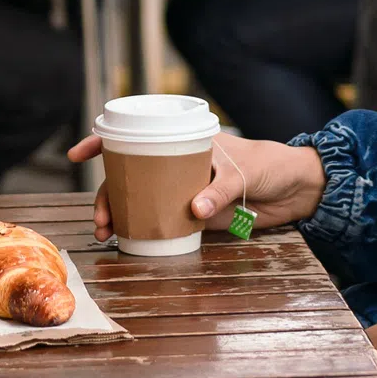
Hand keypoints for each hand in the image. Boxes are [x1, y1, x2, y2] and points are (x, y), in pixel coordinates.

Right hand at [66, 131, 325, 240]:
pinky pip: (163, 221)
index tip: (79, 154)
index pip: (137, 136)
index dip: (103, 142)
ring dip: (120, 215)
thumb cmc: (270, 165)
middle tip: (100, 220)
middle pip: (130, 176)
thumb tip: (193, 210)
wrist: (297, 189)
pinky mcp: (196, 214)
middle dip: (106, 195)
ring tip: (108, 233)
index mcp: (184, 142)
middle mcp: (177, 164)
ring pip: (141, 200)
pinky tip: (130, 241)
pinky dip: (145, 230)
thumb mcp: (245, 171)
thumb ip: (220, 190)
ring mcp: (184, 189)